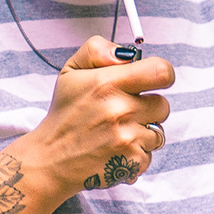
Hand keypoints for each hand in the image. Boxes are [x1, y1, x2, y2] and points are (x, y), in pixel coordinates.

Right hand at [24, 38, 173, 197]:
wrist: (50, 160)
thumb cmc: (65, 115)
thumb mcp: (71, 71)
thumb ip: (98, 50)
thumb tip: (128, 53)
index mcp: (107, 83)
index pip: (161, 72)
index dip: (161, 75)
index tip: (151, 81)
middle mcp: (120, 110)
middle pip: (163, 105)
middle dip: (148, 108)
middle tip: (124, 112)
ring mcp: (127, 139)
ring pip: (158, 132)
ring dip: (142, 133)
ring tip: (116, 133)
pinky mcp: (130, 163)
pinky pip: (149, 154)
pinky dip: (135, 154)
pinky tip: (114, 150)